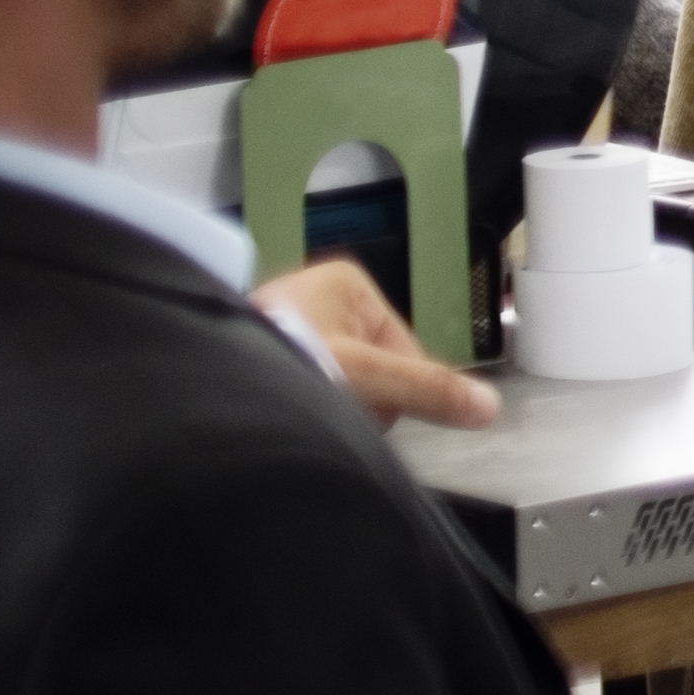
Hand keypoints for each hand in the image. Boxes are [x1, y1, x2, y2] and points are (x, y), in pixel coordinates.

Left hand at [256, 258, 497, 431]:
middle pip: (373, 365)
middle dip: (358, 398)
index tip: (366, 409)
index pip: (405, 350)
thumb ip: (428, 390)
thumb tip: (490, 407)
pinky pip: (307, 382)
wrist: (202, 381)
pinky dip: (302, 401)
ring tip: (299, 411)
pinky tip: (285, 412)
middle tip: (329, 410)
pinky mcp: (262, 349)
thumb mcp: (366, 375)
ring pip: (341, 378)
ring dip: (330, 402)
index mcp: (349, 282)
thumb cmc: (285, 360)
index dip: (394, 391)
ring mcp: (286, 320)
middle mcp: (318, 293)